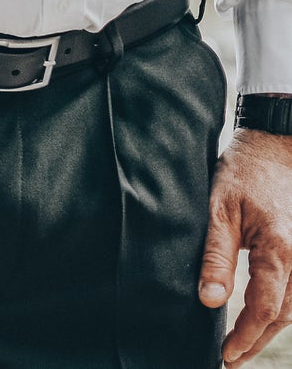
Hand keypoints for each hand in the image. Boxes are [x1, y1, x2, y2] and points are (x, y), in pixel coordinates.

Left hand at [199, 129, 291, 363]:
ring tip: (244, 345)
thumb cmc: (243, 172)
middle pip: (284, 316)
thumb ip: (215, 255)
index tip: (227, 354)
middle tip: (233, 360)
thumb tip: (209, 300)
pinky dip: (283, 309)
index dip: (246, 336)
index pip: (265, 309)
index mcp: (280, 252)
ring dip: (271, 329)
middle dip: (258, 340)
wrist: (273, 147)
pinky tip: (264, 318)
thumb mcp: (218, 208)